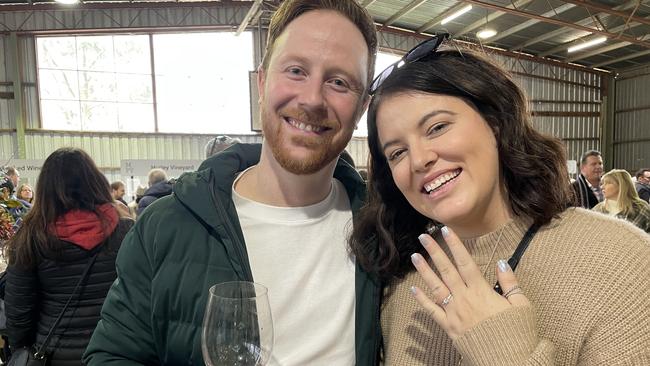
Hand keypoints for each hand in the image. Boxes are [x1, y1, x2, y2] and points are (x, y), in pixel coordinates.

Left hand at [410, 226, 529, 340]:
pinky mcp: (449, 328)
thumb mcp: (522, 306)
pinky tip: (413, 289)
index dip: (455, 245)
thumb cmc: (517, 334)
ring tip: (414, 256)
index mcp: (482, 292)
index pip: (465, 263)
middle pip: (447, 271)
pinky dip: (422, 300)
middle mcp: (465, 299)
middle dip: (435, 252)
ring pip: (436, 287)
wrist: (508, 361)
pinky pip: (432, 312)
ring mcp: (454, 313)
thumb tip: (502, 263)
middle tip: (423, 237)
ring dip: (424, 271)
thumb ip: (510, 283)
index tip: (445, 231)